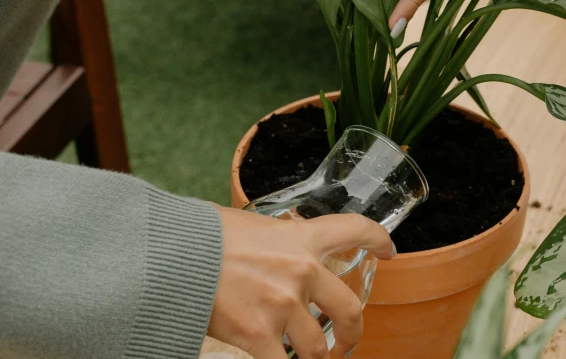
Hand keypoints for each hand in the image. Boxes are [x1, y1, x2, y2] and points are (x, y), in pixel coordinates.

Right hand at [207, 207, 394, 358]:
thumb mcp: (250, 225)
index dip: (378, 240)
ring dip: (317, 358)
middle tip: (347, 341)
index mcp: (301, 238)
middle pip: (349, 309)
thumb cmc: (203, 234)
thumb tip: (272, 247)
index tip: (388, 250)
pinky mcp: (259, 336)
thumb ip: (274, 240)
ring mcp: (283, 306)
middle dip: (352, 333)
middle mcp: (301, 272)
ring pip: (317, 348)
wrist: (172, 253)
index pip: (355, 229)